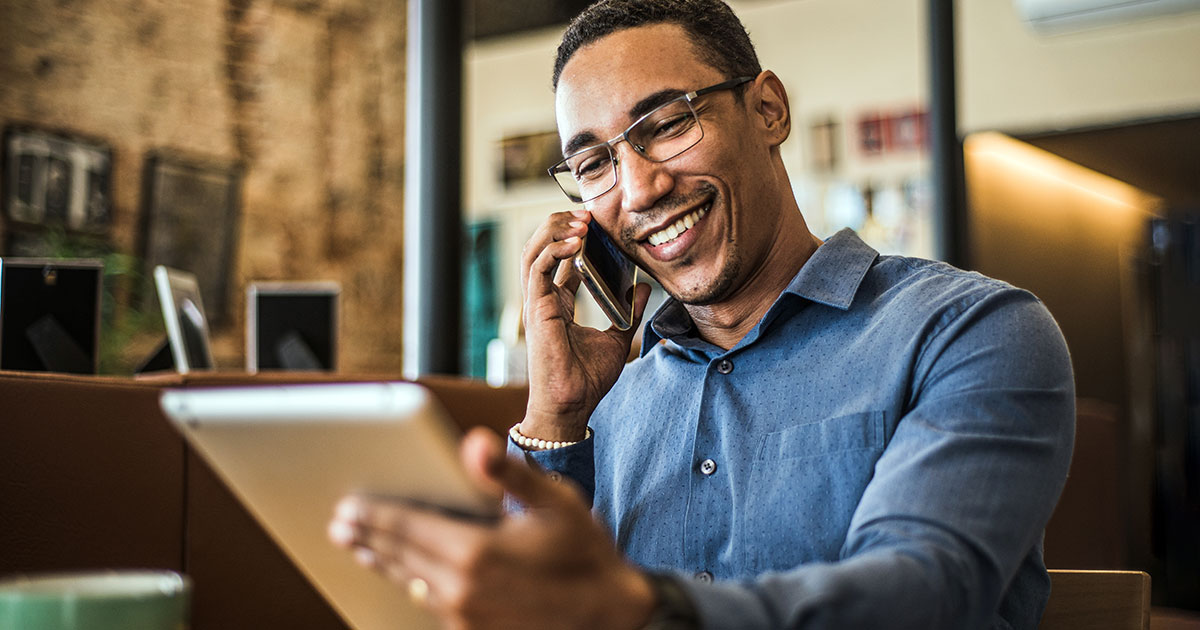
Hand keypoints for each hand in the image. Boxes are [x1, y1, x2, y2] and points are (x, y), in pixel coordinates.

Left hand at [328, 427, 654, 629]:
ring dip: (381, 562)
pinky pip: (430, 604)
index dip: (373, 514)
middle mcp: (461, 589)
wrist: (611, 614)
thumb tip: (473, 441)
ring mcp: (464, 616)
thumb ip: (507, 473)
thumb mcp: (554, 501)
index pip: (406, 527)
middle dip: (367, 537)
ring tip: (359, 547)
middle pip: (398, 557)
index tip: (347, 504)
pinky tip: (404, 575)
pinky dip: (409, 583)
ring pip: (408, 583)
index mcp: (475, 551)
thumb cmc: (585, 553)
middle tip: (340, 523)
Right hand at [519, 209, 651, 440]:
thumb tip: (643, 289)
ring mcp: (536, 303)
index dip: (574, 236)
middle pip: (542, 247)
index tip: (596, 223)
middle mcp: (544, 299)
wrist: (573, 405)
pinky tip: (575, 241)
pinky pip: (537, 267)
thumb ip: (627, 311)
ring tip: (581, 221)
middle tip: (589, 214)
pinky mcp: (535, 309)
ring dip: (555, 230)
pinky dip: (553, 248)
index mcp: (558, 303)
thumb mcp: (617, 337)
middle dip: (562, 224)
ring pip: (533, 250)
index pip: (559, 258)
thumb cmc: (587, 380)